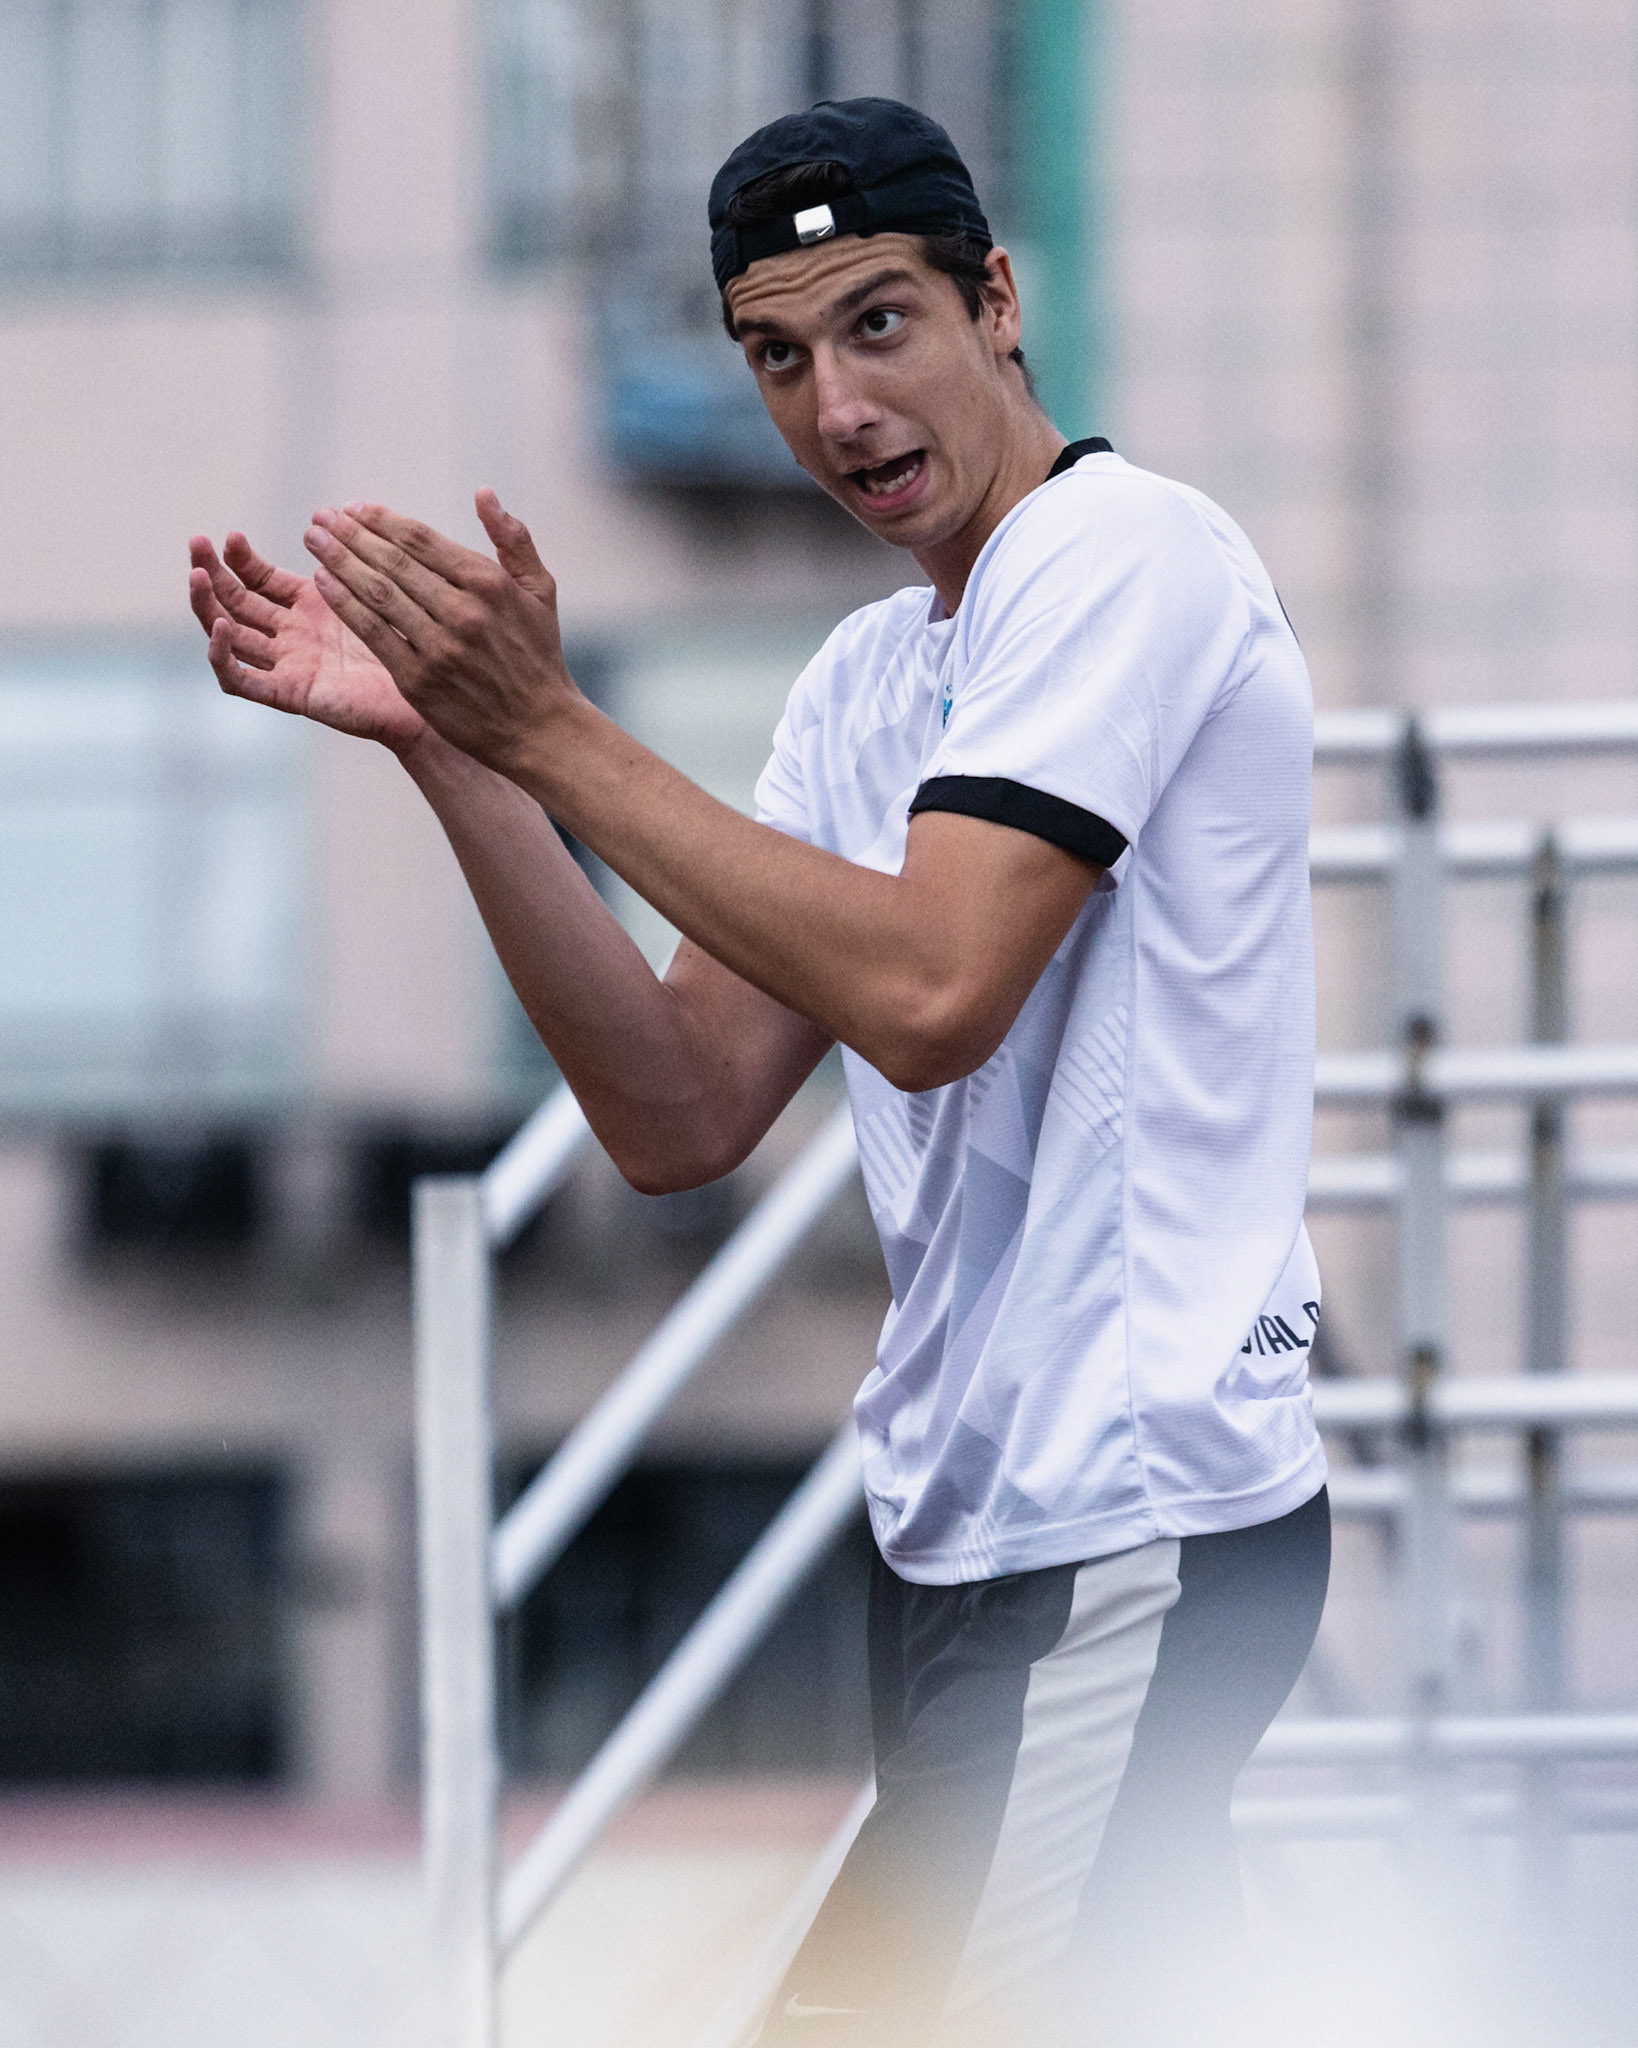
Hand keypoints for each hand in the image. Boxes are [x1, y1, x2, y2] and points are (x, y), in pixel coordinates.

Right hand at [188, 531, 427, 752]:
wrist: (428, 700)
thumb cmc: (410, 647)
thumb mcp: (374, 592)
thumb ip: (348, 562)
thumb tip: (327, 517)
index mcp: (310, 609)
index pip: (259, 579)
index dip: (240, 558)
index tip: (232, 536)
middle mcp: (292, 636)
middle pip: (235, 602)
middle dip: (211, 572)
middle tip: (195, 543)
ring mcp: (288, 665)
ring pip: (229, 636)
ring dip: (206, 605)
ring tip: (196, 577)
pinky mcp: (290, 695)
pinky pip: (243, 681)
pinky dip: (224, 657)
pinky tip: (220, 628)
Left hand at [298, 489, 578, 778]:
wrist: (537, 729)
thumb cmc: (538, 655)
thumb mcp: (540, 591)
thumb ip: (513, 539)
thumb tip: (484, 493)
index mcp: (489, 584)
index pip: (421, 539)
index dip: (381, 520)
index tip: (353, 508)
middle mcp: (463, 612)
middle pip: (393, 562)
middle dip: (350, 535)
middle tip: (320, 518)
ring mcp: (439, 648)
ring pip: (378, 593)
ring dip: (339, 562)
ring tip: (314, 541)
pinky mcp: (419, 681)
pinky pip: (374, 633)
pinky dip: (345, 605)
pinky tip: (323, 583)